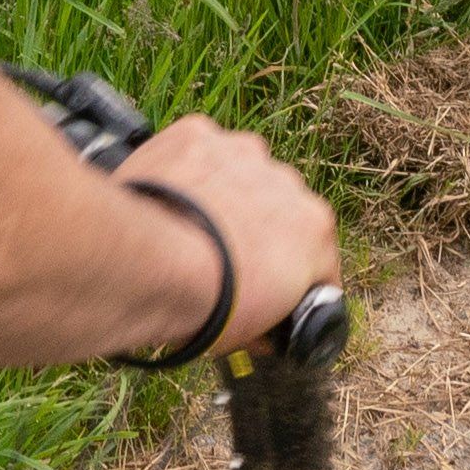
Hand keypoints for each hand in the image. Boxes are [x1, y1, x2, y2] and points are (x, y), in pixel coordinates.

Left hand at [105, 116, 340, 358]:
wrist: (152, 265)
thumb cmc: (207, 305)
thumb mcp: (250, 334)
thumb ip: (269, 322)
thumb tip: (262, 333)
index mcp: (315, 228)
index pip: (316, 254)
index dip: (293, 276)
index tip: (269, 288)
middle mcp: (288, 181)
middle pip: (279, 207)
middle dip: (258, 229)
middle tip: (222, 258)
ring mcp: (242, 153)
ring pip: (240, 172)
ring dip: (224, 192)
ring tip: (190, 224)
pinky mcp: (197, 135)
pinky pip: (198, 151)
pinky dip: (186, 169)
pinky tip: (168, 196)